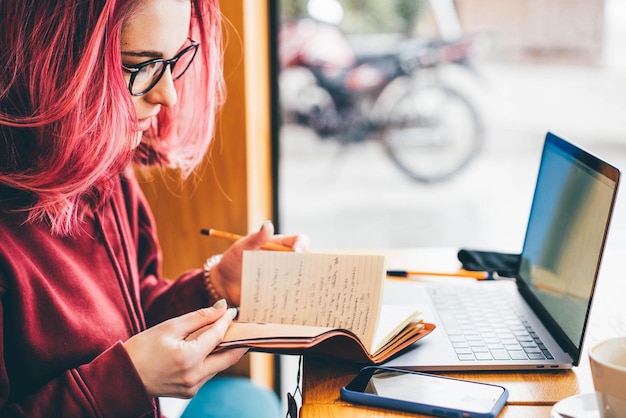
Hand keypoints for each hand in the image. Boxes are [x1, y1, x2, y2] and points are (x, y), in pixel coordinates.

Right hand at [123, 301, 245, 397]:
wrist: (122, 377)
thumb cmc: (142, 349)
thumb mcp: (169, 327)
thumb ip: (199, 317)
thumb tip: (221, 308)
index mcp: (188, 359)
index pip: (217, 337)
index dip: (226, 321)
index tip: (232, 311)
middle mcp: (194, 376)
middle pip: (229, 358)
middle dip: (239, 341)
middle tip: (244, 326)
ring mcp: (192, 387)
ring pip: (219, 366)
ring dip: (226, 350)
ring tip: (228, 333)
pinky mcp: (189, 392)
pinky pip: (208, 373)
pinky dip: (213, 359)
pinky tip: (211, 348)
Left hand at [213, 221, 308, 304]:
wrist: (223, 284)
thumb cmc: (232, 261)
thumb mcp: (241, 248)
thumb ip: (255, 238)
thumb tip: (267, 226)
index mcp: (279, 246)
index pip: (299, 241)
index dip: (302, 245)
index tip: (297, 253)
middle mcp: (284, 261)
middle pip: (305, 261)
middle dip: (307, 267)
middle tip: (301, 273)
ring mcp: (283, 277)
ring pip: (300, 279)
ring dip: (300, 284)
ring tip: (295, 288)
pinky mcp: (278, 292)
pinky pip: (289, 295)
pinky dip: (292, 298)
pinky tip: (288, 301)